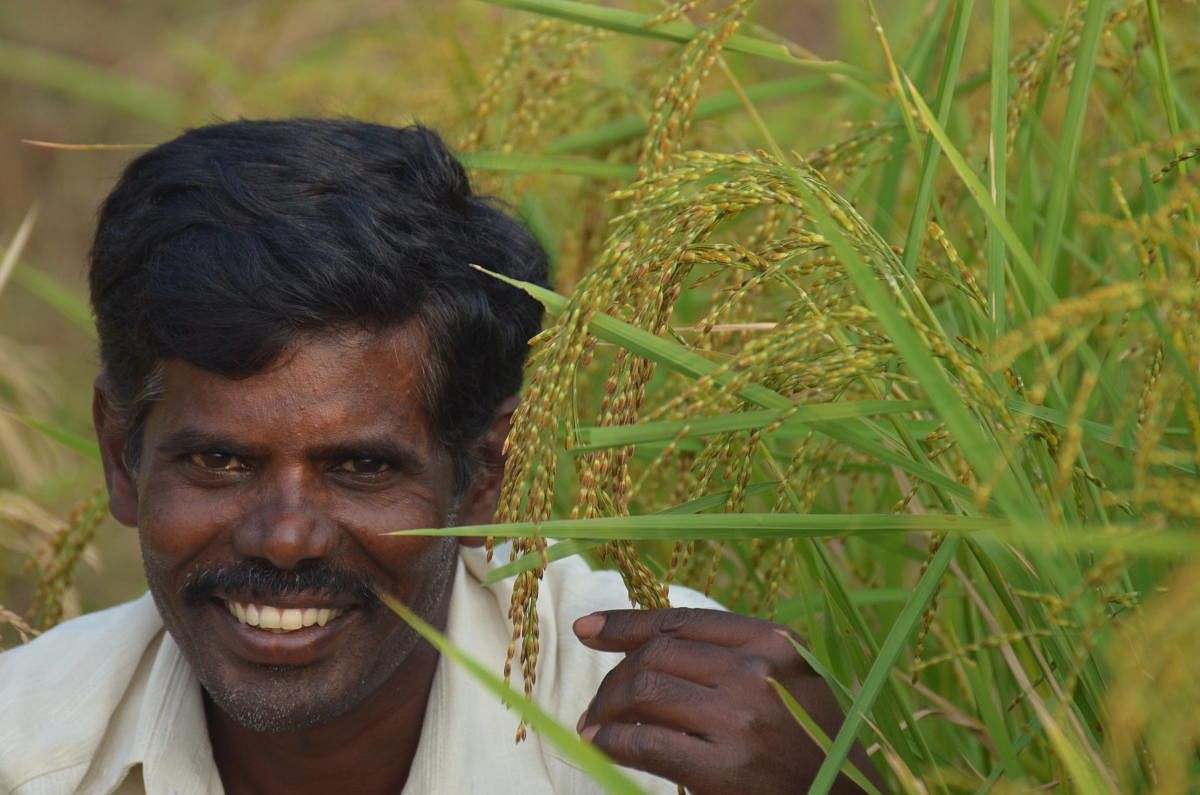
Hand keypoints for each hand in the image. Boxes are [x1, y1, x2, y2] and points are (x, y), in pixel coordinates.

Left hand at [573, 607, 877, 794]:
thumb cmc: (813, 742)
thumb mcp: (789, 681)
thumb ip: (735, 655)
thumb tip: (648, 642)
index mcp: (773, 641)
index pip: (681, 621)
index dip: (626, 622)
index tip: (586, 627)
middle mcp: (757, 671)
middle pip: (656, 655)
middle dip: (614, 677)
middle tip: (596, 703)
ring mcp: (740, 718)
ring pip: (644, 692)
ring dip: (606, 709)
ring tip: (594, 724)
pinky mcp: (724, 768)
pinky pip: (645, 743)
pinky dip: (611, 742)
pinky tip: (601, 746)